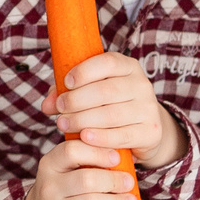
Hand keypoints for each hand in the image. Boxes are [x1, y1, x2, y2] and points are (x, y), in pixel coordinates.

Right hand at [18, 136, 138, 199]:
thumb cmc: (62, 192)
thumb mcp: (64, 171)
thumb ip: (85, 159)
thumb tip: (124, 151)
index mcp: (50, 165)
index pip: (71, 151)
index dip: (98, 152)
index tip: (117, 157)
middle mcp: (48, 187)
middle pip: (86, 179)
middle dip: (114, 180)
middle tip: (129, 182)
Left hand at [43, 51, 184, 166]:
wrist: (142, 131)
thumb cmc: (108, 106)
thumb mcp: (89, 93)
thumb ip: (67, 94)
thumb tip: (47, 104)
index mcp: (127, 67)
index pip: (108, 62)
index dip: (84, 71)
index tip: (66, 83)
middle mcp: (141, 85)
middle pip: (106, 90)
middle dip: (77, 100)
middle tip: (60, 109)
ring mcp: (148, 109)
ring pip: (112, 114)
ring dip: (82, 120)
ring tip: (63, 124)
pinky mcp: (151, 132)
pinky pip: (122, 135)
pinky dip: (100, 137)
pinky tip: (84, 138)